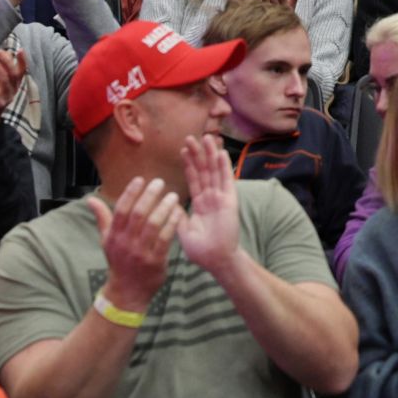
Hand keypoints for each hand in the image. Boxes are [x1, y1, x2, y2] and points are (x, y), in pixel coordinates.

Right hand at [88, 176, 183, 310]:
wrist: (126, 293)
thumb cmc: (119, 261)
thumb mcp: (107, 240)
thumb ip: (102, 218)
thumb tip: (90, 198)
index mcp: (114, 235)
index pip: (121, 209)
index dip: (130, 193)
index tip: (140, 179)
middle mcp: (125, 243)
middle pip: (138, 214)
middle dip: (149, 196)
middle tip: (160, 182)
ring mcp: (140, 253)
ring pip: (153, 225)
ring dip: (163, 208)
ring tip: (173, 195)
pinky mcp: (155, 261)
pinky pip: (164, 239)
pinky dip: (171, 224)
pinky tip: (179, 213)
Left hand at [176, 133, 240, 271]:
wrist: (217, 260)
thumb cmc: (201, 251)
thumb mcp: (183, 231)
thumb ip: (177, 216)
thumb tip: (167, 203)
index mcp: (200, 204)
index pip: (193, 179)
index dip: (189, 164)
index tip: (183, 149)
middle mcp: (211, 197)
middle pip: (204, 171)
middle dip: (198, 154)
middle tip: (192, 137)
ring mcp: (221, 198)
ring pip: (215, 171)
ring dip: (211, 154)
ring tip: (207, 137)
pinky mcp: (230, 201)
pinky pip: (227, 180)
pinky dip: (224, 166)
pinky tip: (221, 153)